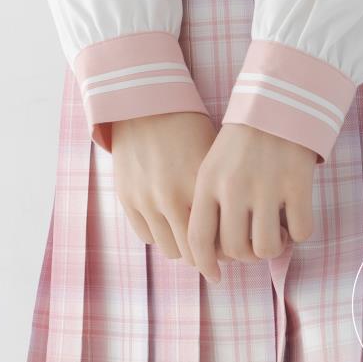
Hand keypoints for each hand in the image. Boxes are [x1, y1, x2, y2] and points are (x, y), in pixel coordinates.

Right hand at [111, 111, 217, 266]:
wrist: (145, 105)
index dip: (226, 251)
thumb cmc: (188, 128)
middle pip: (193, 252)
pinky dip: (160, 235)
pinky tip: (169, 223)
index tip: (231, 250)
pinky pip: (147, 236)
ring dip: (183, 247)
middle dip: (206, 256)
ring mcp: (145, 200)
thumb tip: (236, 232)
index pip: (217, 240)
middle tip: (214, 251)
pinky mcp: (126, 199)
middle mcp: (171, 197)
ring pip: (170, 250)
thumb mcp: (212, 158)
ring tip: (192, 237)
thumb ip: (222, 196)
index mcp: (199, 186)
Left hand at [188, 121, 317, 283]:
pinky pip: (301, 231)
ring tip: (277, 232)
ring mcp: (267, 186)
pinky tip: (295, 217)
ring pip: (267, 248)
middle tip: (254, 244)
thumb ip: (209, 205)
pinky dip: (300, 232)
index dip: (205, 265)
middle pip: (236, 250)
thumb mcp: (212, 167)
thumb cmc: (242, 141)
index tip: (215, 277)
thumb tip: (214, 254)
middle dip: (246, 256)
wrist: (279, 104)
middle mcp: (235, 187)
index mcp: (208, 183)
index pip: (199, 239)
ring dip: (274, 248)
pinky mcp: (298, 184)